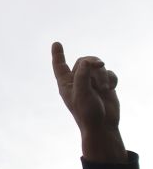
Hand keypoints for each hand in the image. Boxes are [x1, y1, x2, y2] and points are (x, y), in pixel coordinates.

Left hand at [51, 42, 125, 162]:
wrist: (103, 125)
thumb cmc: (87, 112)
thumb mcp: (82, 93)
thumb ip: (83, 75)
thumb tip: (88, 62)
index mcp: (66, 84)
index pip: (60, 67)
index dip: (58, 55)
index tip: (56, 43)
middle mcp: (77, 82)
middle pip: (84, 61)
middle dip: (93, 63)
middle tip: (100, 65)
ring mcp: (90, 83)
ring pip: (97, 66)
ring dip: (102, 75)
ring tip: (104, 88)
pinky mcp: (103, 84)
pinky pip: (108, 72)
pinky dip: (111, 79)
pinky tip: (111, 89)